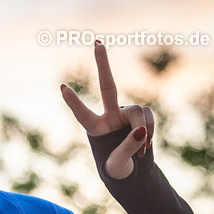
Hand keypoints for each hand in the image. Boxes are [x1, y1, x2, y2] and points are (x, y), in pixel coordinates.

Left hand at [61, 42, 154, 179]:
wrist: (132, 171)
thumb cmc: (117, 169)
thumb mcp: (119, 164)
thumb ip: (128, 147)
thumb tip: (142, 129)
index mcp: (95, 129)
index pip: (83, 114)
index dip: (74, 103)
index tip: (62, 88)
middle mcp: (110, 117)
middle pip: (108, 87)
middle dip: (103, 65)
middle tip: (97, 42)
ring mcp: (125, 114)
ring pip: (138, 113)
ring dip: (143, 132)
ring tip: (140, 152)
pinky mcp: (141, 116)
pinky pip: (149, 118)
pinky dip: (151, 133)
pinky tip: (146, 147)